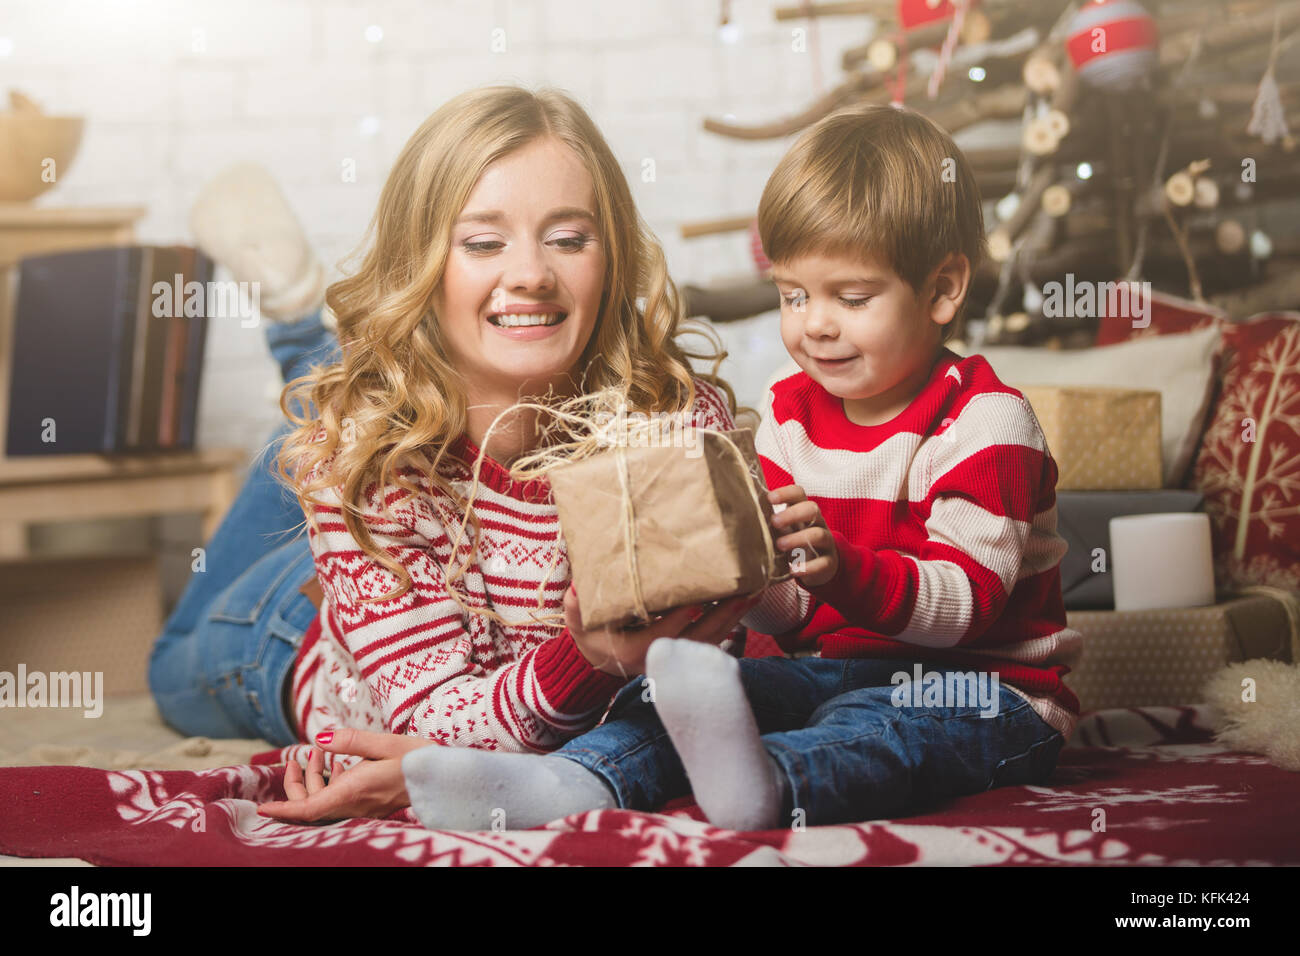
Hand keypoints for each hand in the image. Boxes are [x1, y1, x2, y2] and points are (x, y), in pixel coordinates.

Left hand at [256, 729, 435, 823]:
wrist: (447, 778)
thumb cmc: (420, 759)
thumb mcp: (385, 743)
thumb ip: (350, 740)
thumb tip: (320, 737)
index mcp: (355, 791)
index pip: (308, 809)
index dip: (283, 810)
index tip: (261, 809)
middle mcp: (356, 804)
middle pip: (313, 805)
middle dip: (296, 785)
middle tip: (295, 759)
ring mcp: (365, 807)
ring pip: (327, 801)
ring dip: (316, 780)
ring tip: (319, 753)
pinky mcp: (373, 804)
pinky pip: (342, 799)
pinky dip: (332, 782)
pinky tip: (340, 763)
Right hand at [565, 583, 760, 675]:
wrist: (600, 660)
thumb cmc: (589, 633)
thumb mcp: (577, 618)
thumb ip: (576, 603)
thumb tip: (578, 584)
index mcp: (633, 650)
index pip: (661, 635)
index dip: (680, 618)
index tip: (697, 599)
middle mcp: (659, 659)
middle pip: (697, 639)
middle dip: (722, 616)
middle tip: (743, 592)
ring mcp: (675, 661)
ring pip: (710, 641)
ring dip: (734, 618)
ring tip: (754, 593)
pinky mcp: (686, 657)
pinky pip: (713, 642)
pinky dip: (731, 624)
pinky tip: (745, 605)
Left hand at [768, 484, 837, 587]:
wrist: (818, 565)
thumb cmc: (793, 541)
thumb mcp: (783, 529)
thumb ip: (769, 521)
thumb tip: (739, 513)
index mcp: (803, 510)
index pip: (799, 493)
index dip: (786, 493)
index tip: (769, 498)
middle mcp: (817, 522)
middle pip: (812, 509)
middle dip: (793, 514)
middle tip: (774, 522)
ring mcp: (825, 542)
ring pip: (819, 534)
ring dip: (798, 539)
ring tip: (780, 546)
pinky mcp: (828, 562)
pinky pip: (823, 563)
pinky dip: (809, 567)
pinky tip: (794, 570)